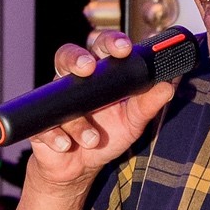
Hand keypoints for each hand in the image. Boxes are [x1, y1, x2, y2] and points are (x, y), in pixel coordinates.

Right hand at [26, 30, 175, 189]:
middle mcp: (75, 83)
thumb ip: (149, 104)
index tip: (123, 48)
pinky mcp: (41, 125)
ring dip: (77, 119)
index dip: (110, 42)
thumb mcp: (133, 122)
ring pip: (57, 94)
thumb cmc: (107, 135)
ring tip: (92, 138)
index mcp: (99, 76)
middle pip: (68, 55)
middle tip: (87, 68)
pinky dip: (56, 136)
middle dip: (77, 58)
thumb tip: (169, 86)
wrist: (82, 167)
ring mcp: (55, 102)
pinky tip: (65, 144)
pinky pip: (43, 125)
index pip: (101, 48)